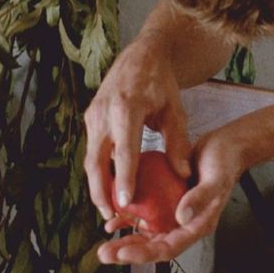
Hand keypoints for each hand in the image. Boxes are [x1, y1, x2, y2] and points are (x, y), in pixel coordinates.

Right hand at [84, 34, 190, 222]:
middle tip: (112, 217)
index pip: (124, 151)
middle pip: (95, 161)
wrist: (141, 55)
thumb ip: (178, 142)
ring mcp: (93, 115)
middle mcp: (104, 112)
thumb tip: (183, 175)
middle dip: (100, 191)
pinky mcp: (90, 118)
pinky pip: (92, 149)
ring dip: (97, 185)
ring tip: (109, 209)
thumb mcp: (175, 110)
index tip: (125, 203)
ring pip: (90, 158)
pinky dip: (98, 170)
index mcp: (126, 108)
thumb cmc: (161, 84)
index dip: (124, 178)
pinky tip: (109, 187)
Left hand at [96, 126, 244, 263]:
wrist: (225, 146)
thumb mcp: (216, 178)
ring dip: (125, 241)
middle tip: (105, 254)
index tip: (125, 253)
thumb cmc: (226, 161)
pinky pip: (146, 215)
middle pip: (154, 246)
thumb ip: (200, 198)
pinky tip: (114, 219)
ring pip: (147, 234)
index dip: (146, 253)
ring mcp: (174, 214)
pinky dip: (129, 219)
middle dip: (128, 253)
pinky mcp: (166, 201)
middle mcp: (185, 224)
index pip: (170, 247)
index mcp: (198, 225)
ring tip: (104, 247)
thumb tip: (181, 216)